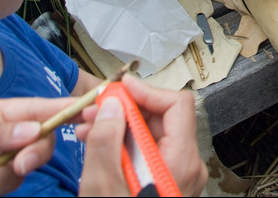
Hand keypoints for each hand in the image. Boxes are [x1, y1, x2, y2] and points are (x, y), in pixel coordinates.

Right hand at [77, 76, 207, 196]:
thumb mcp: (103, 187)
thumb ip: (106, 142)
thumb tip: (113, 104)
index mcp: (180, 163)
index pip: (177, 105)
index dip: (146, 91)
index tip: (118, 90)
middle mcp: (187, 167)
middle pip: (164, 118)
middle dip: (127, 109)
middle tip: (95, 110)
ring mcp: (180, 176)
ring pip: (154, 135)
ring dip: (122, 126)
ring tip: (89, 130)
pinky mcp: (168, 184)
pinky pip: (151, 153)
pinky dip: (127, 145)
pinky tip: (100, 148)